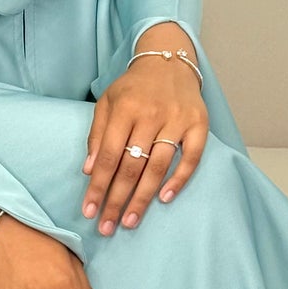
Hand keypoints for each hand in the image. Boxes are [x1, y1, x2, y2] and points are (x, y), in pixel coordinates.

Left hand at [81, 22, 207, 232]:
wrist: (169, 61)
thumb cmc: (134, 88)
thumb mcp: (107, 102)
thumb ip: (97, 134)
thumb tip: (89, 170)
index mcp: (124, 109)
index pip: (107, 155)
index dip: (97, 186)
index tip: (89, 211)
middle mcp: (150, 115)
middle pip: (131, 166)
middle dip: (117, 199)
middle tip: (107, 226)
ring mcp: (177, 119)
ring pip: (158, 166)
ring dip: (143, 197)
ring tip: (130, 221)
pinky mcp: (199, 124)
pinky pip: (191, 157)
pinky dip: (179, 179)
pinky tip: (164, 199)